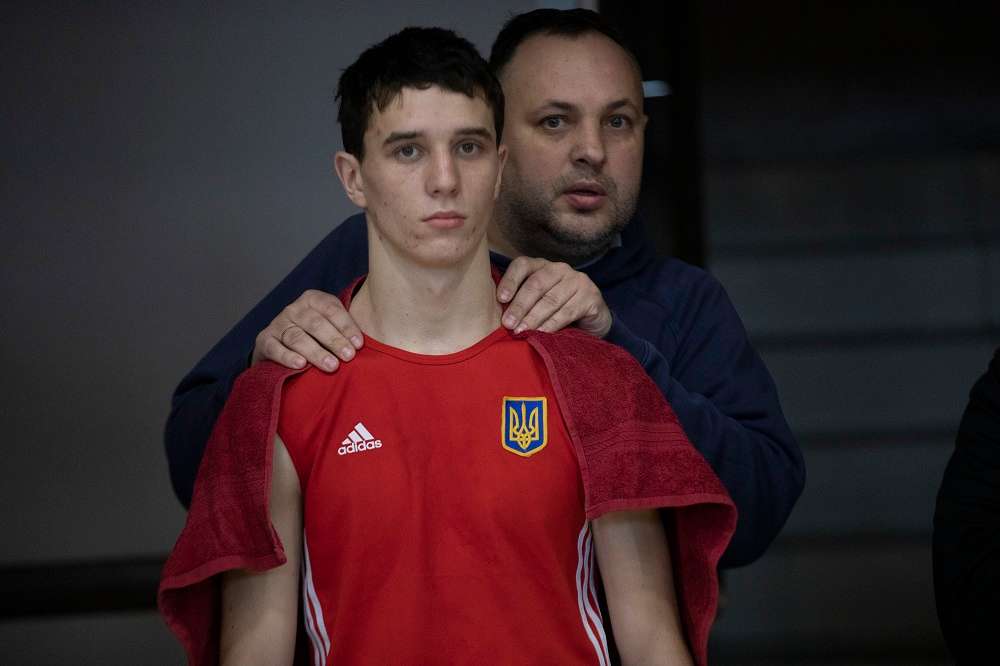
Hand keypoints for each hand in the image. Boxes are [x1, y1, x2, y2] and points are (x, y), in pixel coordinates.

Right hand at [252, 290, 363, 370]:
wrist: (281, 347)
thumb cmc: (317, 337)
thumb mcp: (331, 326)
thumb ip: (346, 330)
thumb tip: (374, 342)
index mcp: (313, 299)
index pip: (332, 309)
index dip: (347, 327)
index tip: (359, 345)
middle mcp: (294, 309)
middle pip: (315, 323)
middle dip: (334, 340)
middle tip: (348, 357)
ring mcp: (278, 324)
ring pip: (297, 337)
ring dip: (316, 352)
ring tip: (331, 365)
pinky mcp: (264, 340)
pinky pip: (275, 348)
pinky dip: (287, 356)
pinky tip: (300, 365)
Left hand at [497, 257, 612, 337]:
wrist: (592, 320)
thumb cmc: (556, 311)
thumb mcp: (537, 302)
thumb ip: (519, 301)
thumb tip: (492, 314)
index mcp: (541, 266)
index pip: (522, 265)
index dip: (510, 280)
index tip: (501, 299)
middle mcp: (560, 269)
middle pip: (536, 284)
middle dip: (520, 306)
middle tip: (508, 324)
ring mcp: (577, 280)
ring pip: (551, 299)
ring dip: (533, 317)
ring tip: (521, 332)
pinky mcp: (591, 296)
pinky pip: (567, 311)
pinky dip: (552, 324)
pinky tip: (542, 334)